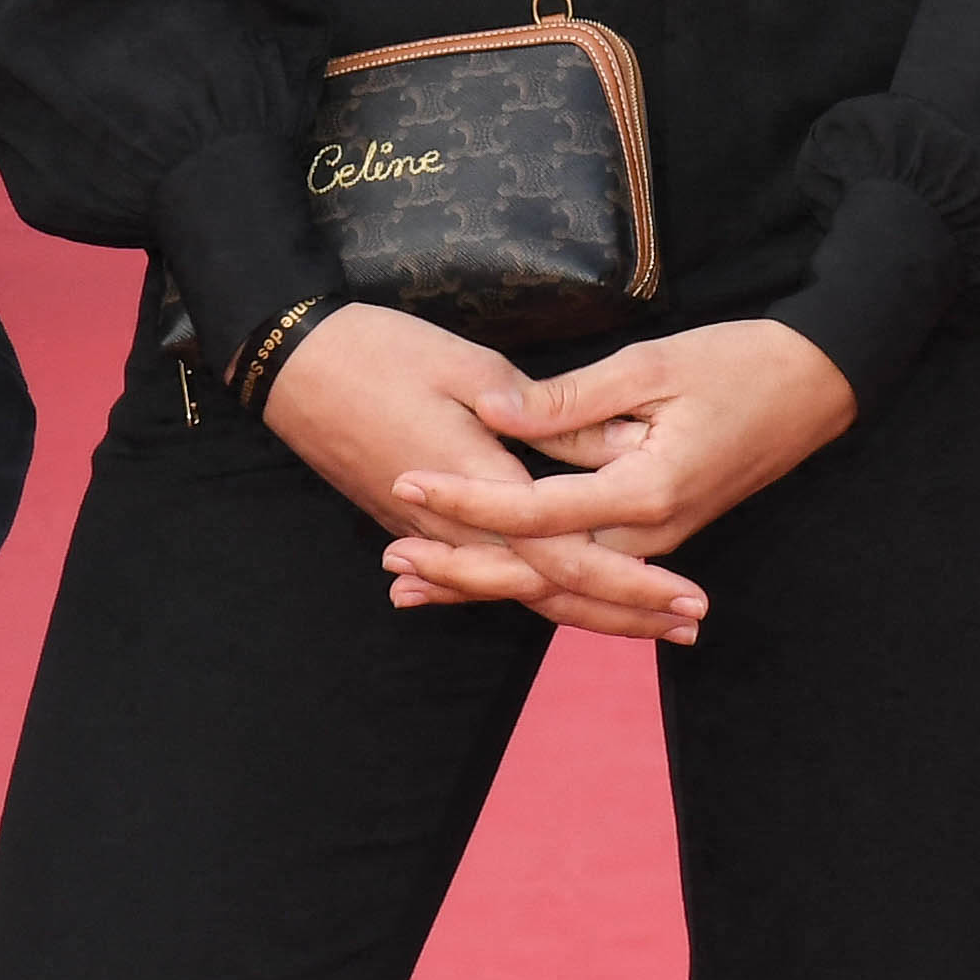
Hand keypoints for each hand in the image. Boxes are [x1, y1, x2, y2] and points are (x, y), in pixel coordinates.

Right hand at [265, 303, 704, 641]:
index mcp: (477, 487)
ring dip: (585, 608)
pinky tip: (563, 600)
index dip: (630, 584)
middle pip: (549, 592)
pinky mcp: (414, 525)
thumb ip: (544, 413)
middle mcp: (455, 528)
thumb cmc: (378, 352)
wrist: (289, 367)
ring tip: (647, 620)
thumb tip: (616, 442)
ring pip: (517, 589)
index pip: (566, 558)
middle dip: (623, 613)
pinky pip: (485, 572)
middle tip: (690, 626)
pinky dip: (530, 592)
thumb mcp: (467, 367)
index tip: (687, 598)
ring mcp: (430, 534)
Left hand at [371, 316, 860, 632]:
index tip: (405, 479)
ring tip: (411, 583)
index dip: (464, 498)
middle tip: (390, 561)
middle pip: (538, 572)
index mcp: (645, 489)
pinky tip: (483, 573)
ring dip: (483, 584)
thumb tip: (491, 410)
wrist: (818, 387)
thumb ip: (569, 399)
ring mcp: (655, 541)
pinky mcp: (655, 534)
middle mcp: (649, 532)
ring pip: (556, 582)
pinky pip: (582, 570)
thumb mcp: (654, 366)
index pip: (533, 510)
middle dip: (459, 570)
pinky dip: (527, 576)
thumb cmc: (741, 363)